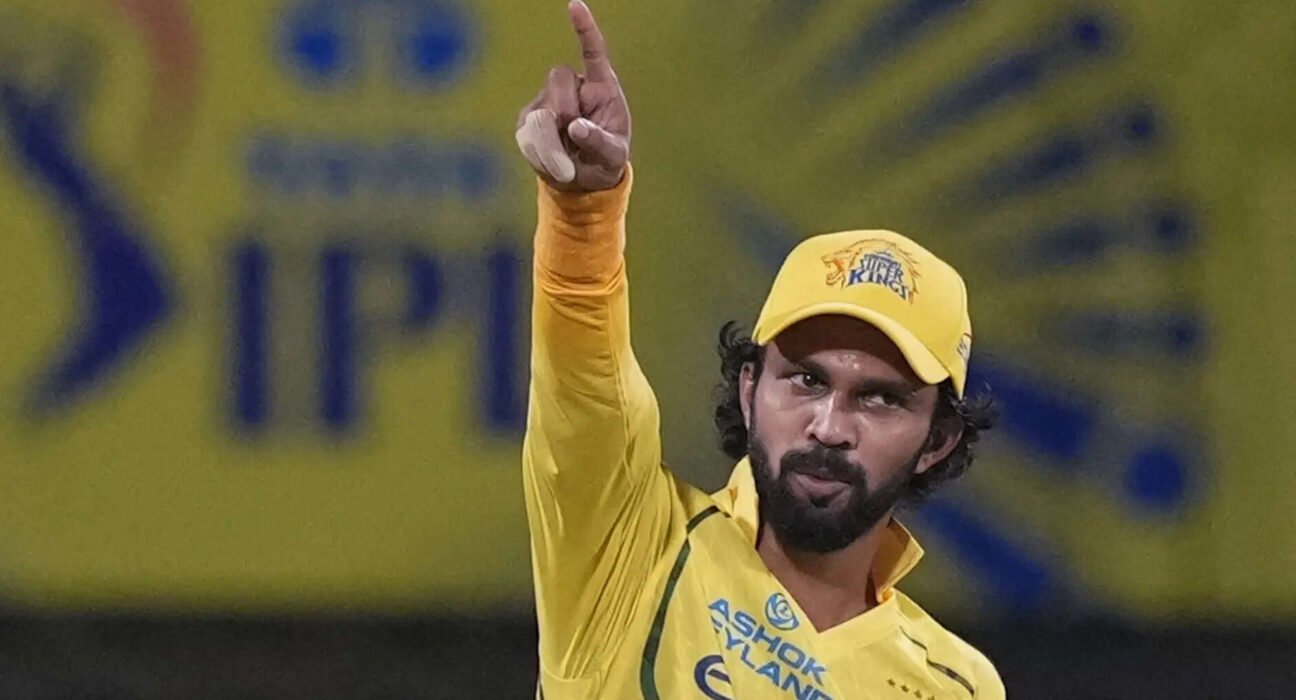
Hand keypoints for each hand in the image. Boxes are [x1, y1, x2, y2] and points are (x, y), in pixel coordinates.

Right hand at [515, 0, 629, 191]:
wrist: (582, 179)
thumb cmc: (605, 161)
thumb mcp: (612, 157)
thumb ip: (599, 142)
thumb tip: (575, 127)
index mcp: (601, 88)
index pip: (593, 53)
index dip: (585, 29)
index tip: (575, 6)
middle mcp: (574, 88)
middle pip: (559, 77)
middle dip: (564, 107)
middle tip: (572, 134)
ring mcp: (548, 100)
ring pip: (541, 105)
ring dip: (552, 136)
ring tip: (568, 157)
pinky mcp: (529, 118)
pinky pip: (527, 128)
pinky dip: (539, 148)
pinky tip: (553, 158)